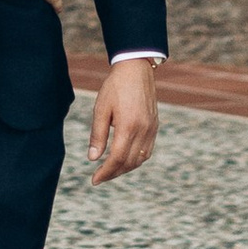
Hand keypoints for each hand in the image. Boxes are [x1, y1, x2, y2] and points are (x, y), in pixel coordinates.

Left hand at [87, 56, 158, 185]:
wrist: (136, 69)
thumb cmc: (115, 87)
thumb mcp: (101, 108)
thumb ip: (97, 135)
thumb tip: (93, 158)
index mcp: (128, 126)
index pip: (117, 158)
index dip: (105, 172)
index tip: (94, 180)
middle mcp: (143, 130)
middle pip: (129, 162)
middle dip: (113, 173)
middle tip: (99, 177)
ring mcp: (151, 129)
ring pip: (139, 159)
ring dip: (125, 169)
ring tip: (110, 171)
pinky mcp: (155, 126)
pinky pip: (147, 151)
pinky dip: (136, 160)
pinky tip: (125, 160)